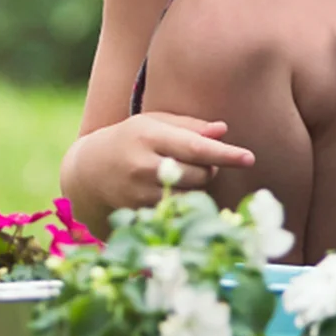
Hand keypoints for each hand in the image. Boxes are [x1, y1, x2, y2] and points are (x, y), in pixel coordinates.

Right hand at [71, 113, 254, 212]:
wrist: (87, 171)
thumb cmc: (131, 139)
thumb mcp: (155, 123)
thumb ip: (191, 126)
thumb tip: (223, 130)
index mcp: (149, 136)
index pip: (196, 147)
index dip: (225, 154)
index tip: (249, 158)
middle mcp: (143, 166)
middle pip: (199, 174)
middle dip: (210, 168)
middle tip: (200, 161)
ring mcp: (139, 193)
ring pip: (190, 194)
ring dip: (197, 185)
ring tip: (180, 172)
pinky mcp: (137, 213)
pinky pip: (177, 209)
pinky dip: (184, 200)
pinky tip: (170, 190)